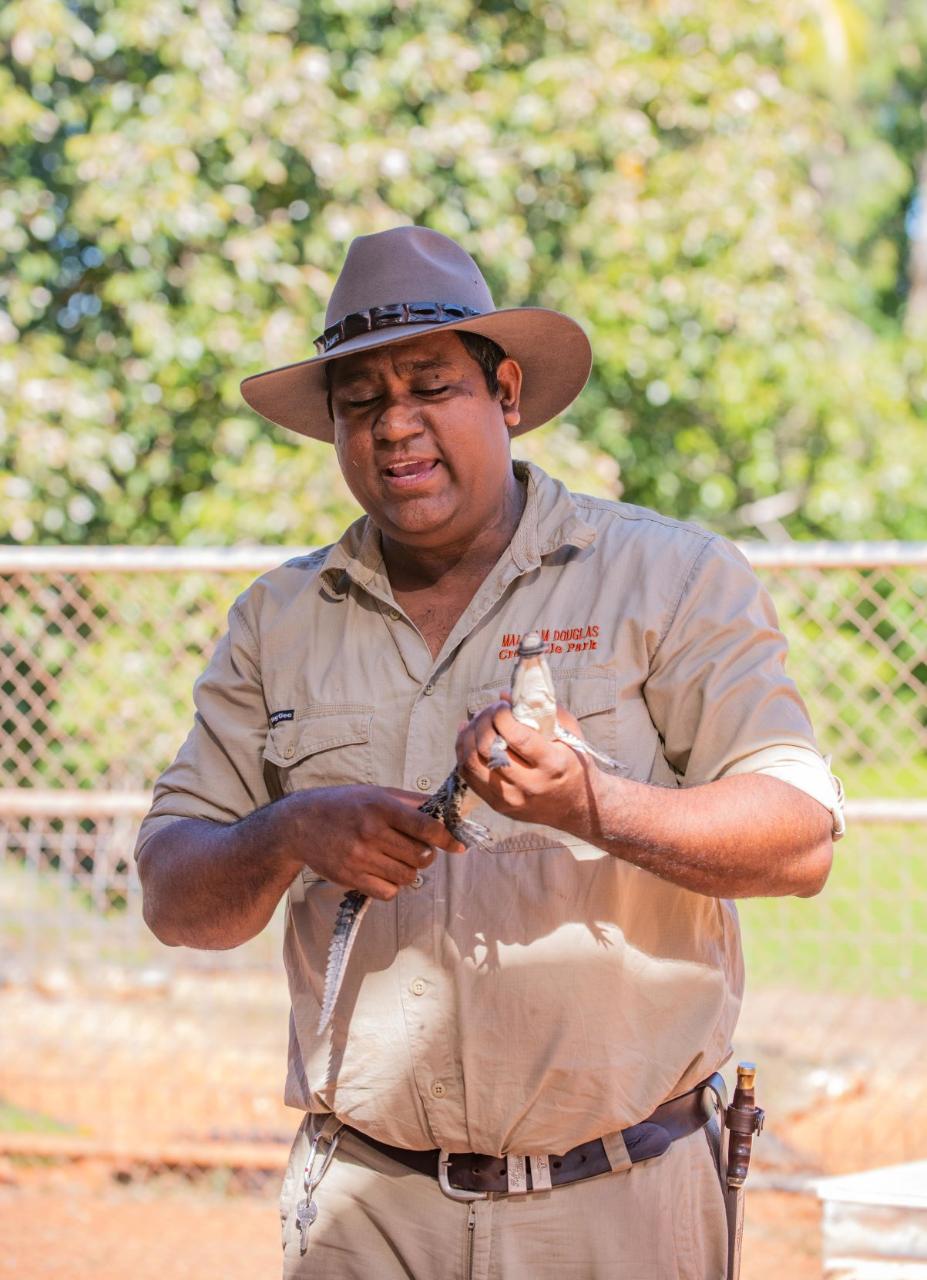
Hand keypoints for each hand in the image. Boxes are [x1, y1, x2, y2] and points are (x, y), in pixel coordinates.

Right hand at [276, 785, 465, 900]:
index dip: (447, 838)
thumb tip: (446, 811)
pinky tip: (385, 872)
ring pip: (407, 876)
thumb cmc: (343, 805)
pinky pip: (388, 892)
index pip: (425, 826)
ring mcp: (360, 857)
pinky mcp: (350, 877)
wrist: (300, 824)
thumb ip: (410, 802)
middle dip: (427, 855)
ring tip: (398, 860)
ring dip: (410, 871)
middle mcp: (371, 831)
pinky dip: (393, 886)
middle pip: (421, 856)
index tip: (458, 845)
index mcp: (381, 806)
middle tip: (418, 849)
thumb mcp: (376, 793)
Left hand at [456, 701, 599, 836]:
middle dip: (484, 721)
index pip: (518, 737)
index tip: (503, 705)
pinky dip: (463, 752)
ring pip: (472, 763)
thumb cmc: (573, 763)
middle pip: (489, 749)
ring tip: (478, 721)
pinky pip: (468, 775)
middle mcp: (530, 784)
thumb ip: (543, 711)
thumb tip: (504, 695)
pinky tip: (469, 735)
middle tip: (490, 710)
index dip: (502, 716)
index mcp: (552, 765)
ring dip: (469, 735)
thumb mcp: (570, 734)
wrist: (574, 806)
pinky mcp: (497, 805)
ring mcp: (511, 798)